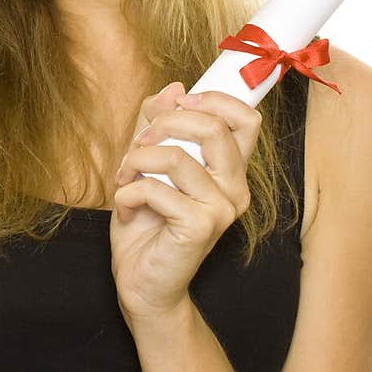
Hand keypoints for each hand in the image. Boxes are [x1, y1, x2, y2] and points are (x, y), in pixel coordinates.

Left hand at [110, 81, 262, 327]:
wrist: (141, 283)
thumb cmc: (146, 225)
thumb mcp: (147, 165)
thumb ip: (158, 126)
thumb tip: (173, 88)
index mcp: (229, 170)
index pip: (246, 120)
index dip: (214, 100)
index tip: (179, 103)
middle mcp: (235, 188)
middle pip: (214, 128)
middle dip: (165, 123)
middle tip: (139, 142)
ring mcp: (222, 209)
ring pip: (177, 157)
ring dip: (137, 161)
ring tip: (124, 178)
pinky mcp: (201, 228)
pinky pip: (157, 190)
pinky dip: (128, 193)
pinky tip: (125, 208)